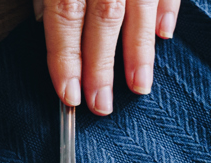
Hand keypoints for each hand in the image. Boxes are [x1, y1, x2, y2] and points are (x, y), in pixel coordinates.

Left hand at [40, 0, 179, 114]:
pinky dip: (168, 10)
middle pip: (105, 19)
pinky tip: (164, 35)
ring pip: (140, 9)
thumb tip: (43, 24)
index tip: (70, 95)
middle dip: (102, 67)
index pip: (66, 16)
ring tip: (139, 86)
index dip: (67, 58)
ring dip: (140, 52)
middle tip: (101, 106)